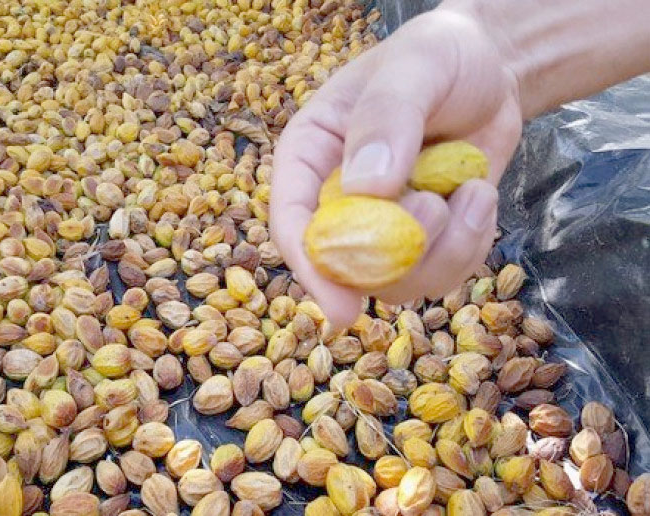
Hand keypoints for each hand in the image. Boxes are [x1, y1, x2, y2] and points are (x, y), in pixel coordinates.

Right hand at [270, 8, 522, 326]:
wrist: (491, 70)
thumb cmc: (441, 56)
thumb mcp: (416, 65)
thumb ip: (387, 116)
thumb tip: (367, 187)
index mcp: (310, 156)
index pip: (293, 223)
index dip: (312, 269)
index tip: (343, 308)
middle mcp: (337, 199)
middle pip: (344, 268)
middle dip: (398, 257)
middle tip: (439, 208)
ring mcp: (382, 224)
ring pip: (397, 281)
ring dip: (444, 250)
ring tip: (473, 192)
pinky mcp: (425, 238)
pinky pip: (439, 273)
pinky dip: (469, 246)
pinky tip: (479, 197)